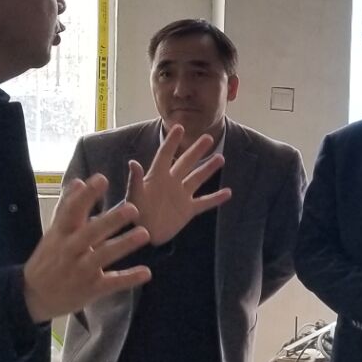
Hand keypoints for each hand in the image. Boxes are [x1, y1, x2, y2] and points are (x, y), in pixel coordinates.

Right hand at [23, 174, 152, 322]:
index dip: (87, 195)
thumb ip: (68, 207)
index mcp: (61, 233)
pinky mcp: (91, 288)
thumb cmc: (47, 259)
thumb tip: (78, 181)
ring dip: (124, 244)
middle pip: (91, 232)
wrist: (33, 295)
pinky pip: (112, 283)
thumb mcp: (54, 232)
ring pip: (103, 255)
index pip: (72, 210)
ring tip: (144, 233)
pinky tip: (146, 272)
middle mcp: (70, 250)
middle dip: (111, 220)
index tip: (102, 179)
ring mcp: (81, 270)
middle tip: (133, 208)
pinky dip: (129, 278)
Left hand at [128, 124, 231, 246]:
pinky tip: (228, 193)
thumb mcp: (133, 197)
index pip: (165, 154)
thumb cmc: (134, 214)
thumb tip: (133, 162)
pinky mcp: (187, 210)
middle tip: (208, 138)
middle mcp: (171, 182)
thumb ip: (134, 180)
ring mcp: (181, 195)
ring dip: (208, 168)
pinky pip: (204, 202)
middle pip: (186, 163)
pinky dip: (216, 198)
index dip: (172, 141)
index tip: (180, 127)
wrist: (141, 235)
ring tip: (220, 158)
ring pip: (197, 179)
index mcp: (157, 176)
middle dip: (196, 150)